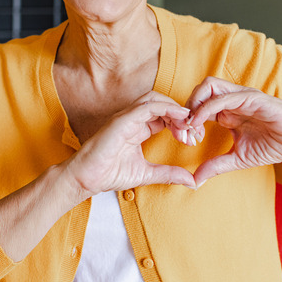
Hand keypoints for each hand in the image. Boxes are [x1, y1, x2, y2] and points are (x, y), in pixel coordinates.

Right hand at [64, 91, 197, 197]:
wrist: (87, 178)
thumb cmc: (109, 174)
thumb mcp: (147, 174)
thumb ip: (169, 174)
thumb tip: (193, 181)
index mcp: (138, 128)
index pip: (164, 116)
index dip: (181, 124)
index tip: (193, 139)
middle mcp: (133, 119)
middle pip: (163, 104)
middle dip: (182, 115)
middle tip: (194, 132)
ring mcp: (126, 117)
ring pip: (155, 99)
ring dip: (175, 109)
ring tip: (188, 124)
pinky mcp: (122, 120)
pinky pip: (147, 106)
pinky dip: (166, 108)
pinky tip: (180, 116)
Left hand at [185, 77, 281, 186]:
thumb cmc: (275, 146)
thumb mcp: (238, 158)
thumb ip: (215, 166)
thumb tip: (194, 180)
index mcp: (227, 111)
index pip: (198, 105)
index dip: (186, 120)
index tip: (185, 141)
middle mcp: (232, 100)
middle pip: (198, 91)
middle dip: (185, 110)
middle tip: (184, 133)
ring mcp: (242, 96)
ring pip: (208, 86)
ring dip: (194, 104)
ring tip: (191, 126)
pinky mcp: (252, 98)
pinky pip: (223, 97)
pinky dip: (206, 108)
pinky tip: (200, 123)